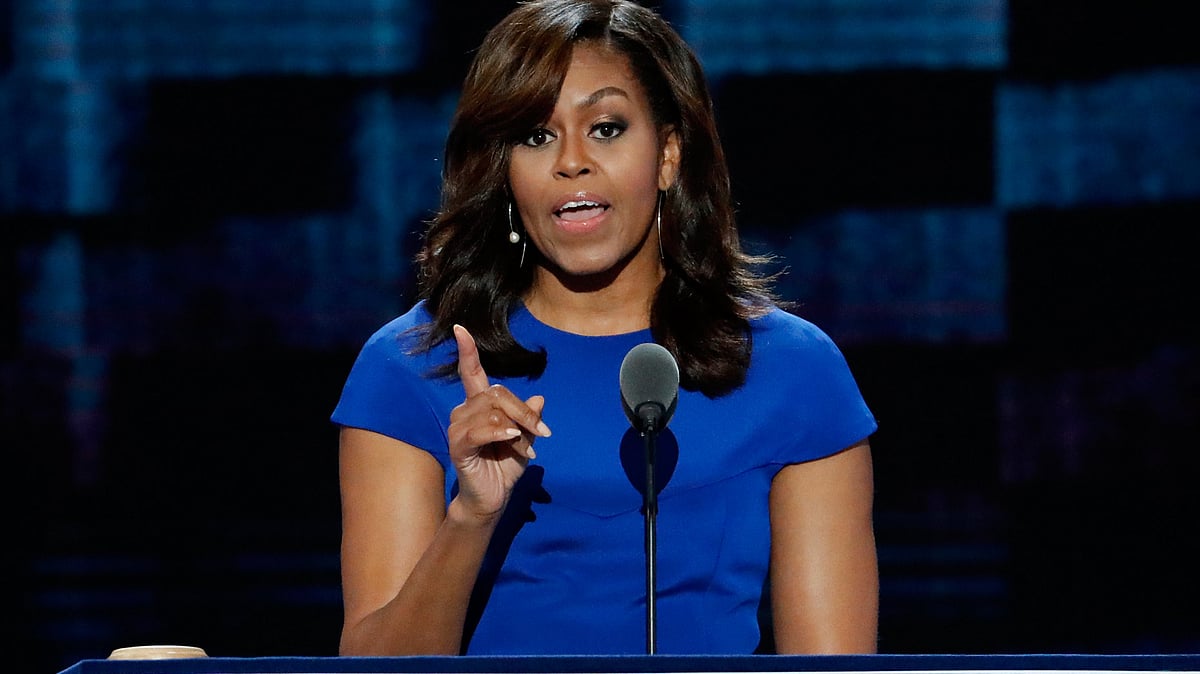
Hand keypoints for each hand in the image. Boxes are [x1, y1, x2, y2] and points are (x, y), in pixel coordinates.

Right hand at [446, 324, 550, 522]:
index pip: (471, 373)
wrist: (492, 499)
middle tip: (543, 432)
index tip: (460, 329)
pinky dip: (500, 432)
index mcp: (479, 406)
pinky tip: (512, 440)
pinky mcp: (458, 446)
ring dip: (517, 428)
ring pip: (492, 411)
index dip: (467, 351)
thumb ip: (530, 420)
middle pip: (497, 393)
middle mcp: (465, 412)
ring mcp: (459, 428)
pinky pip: (480, 429)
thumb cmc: (504, 468)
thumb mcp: (525, 441)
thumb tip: (540, 398)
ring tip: (528, 448)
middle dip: (524, 411)